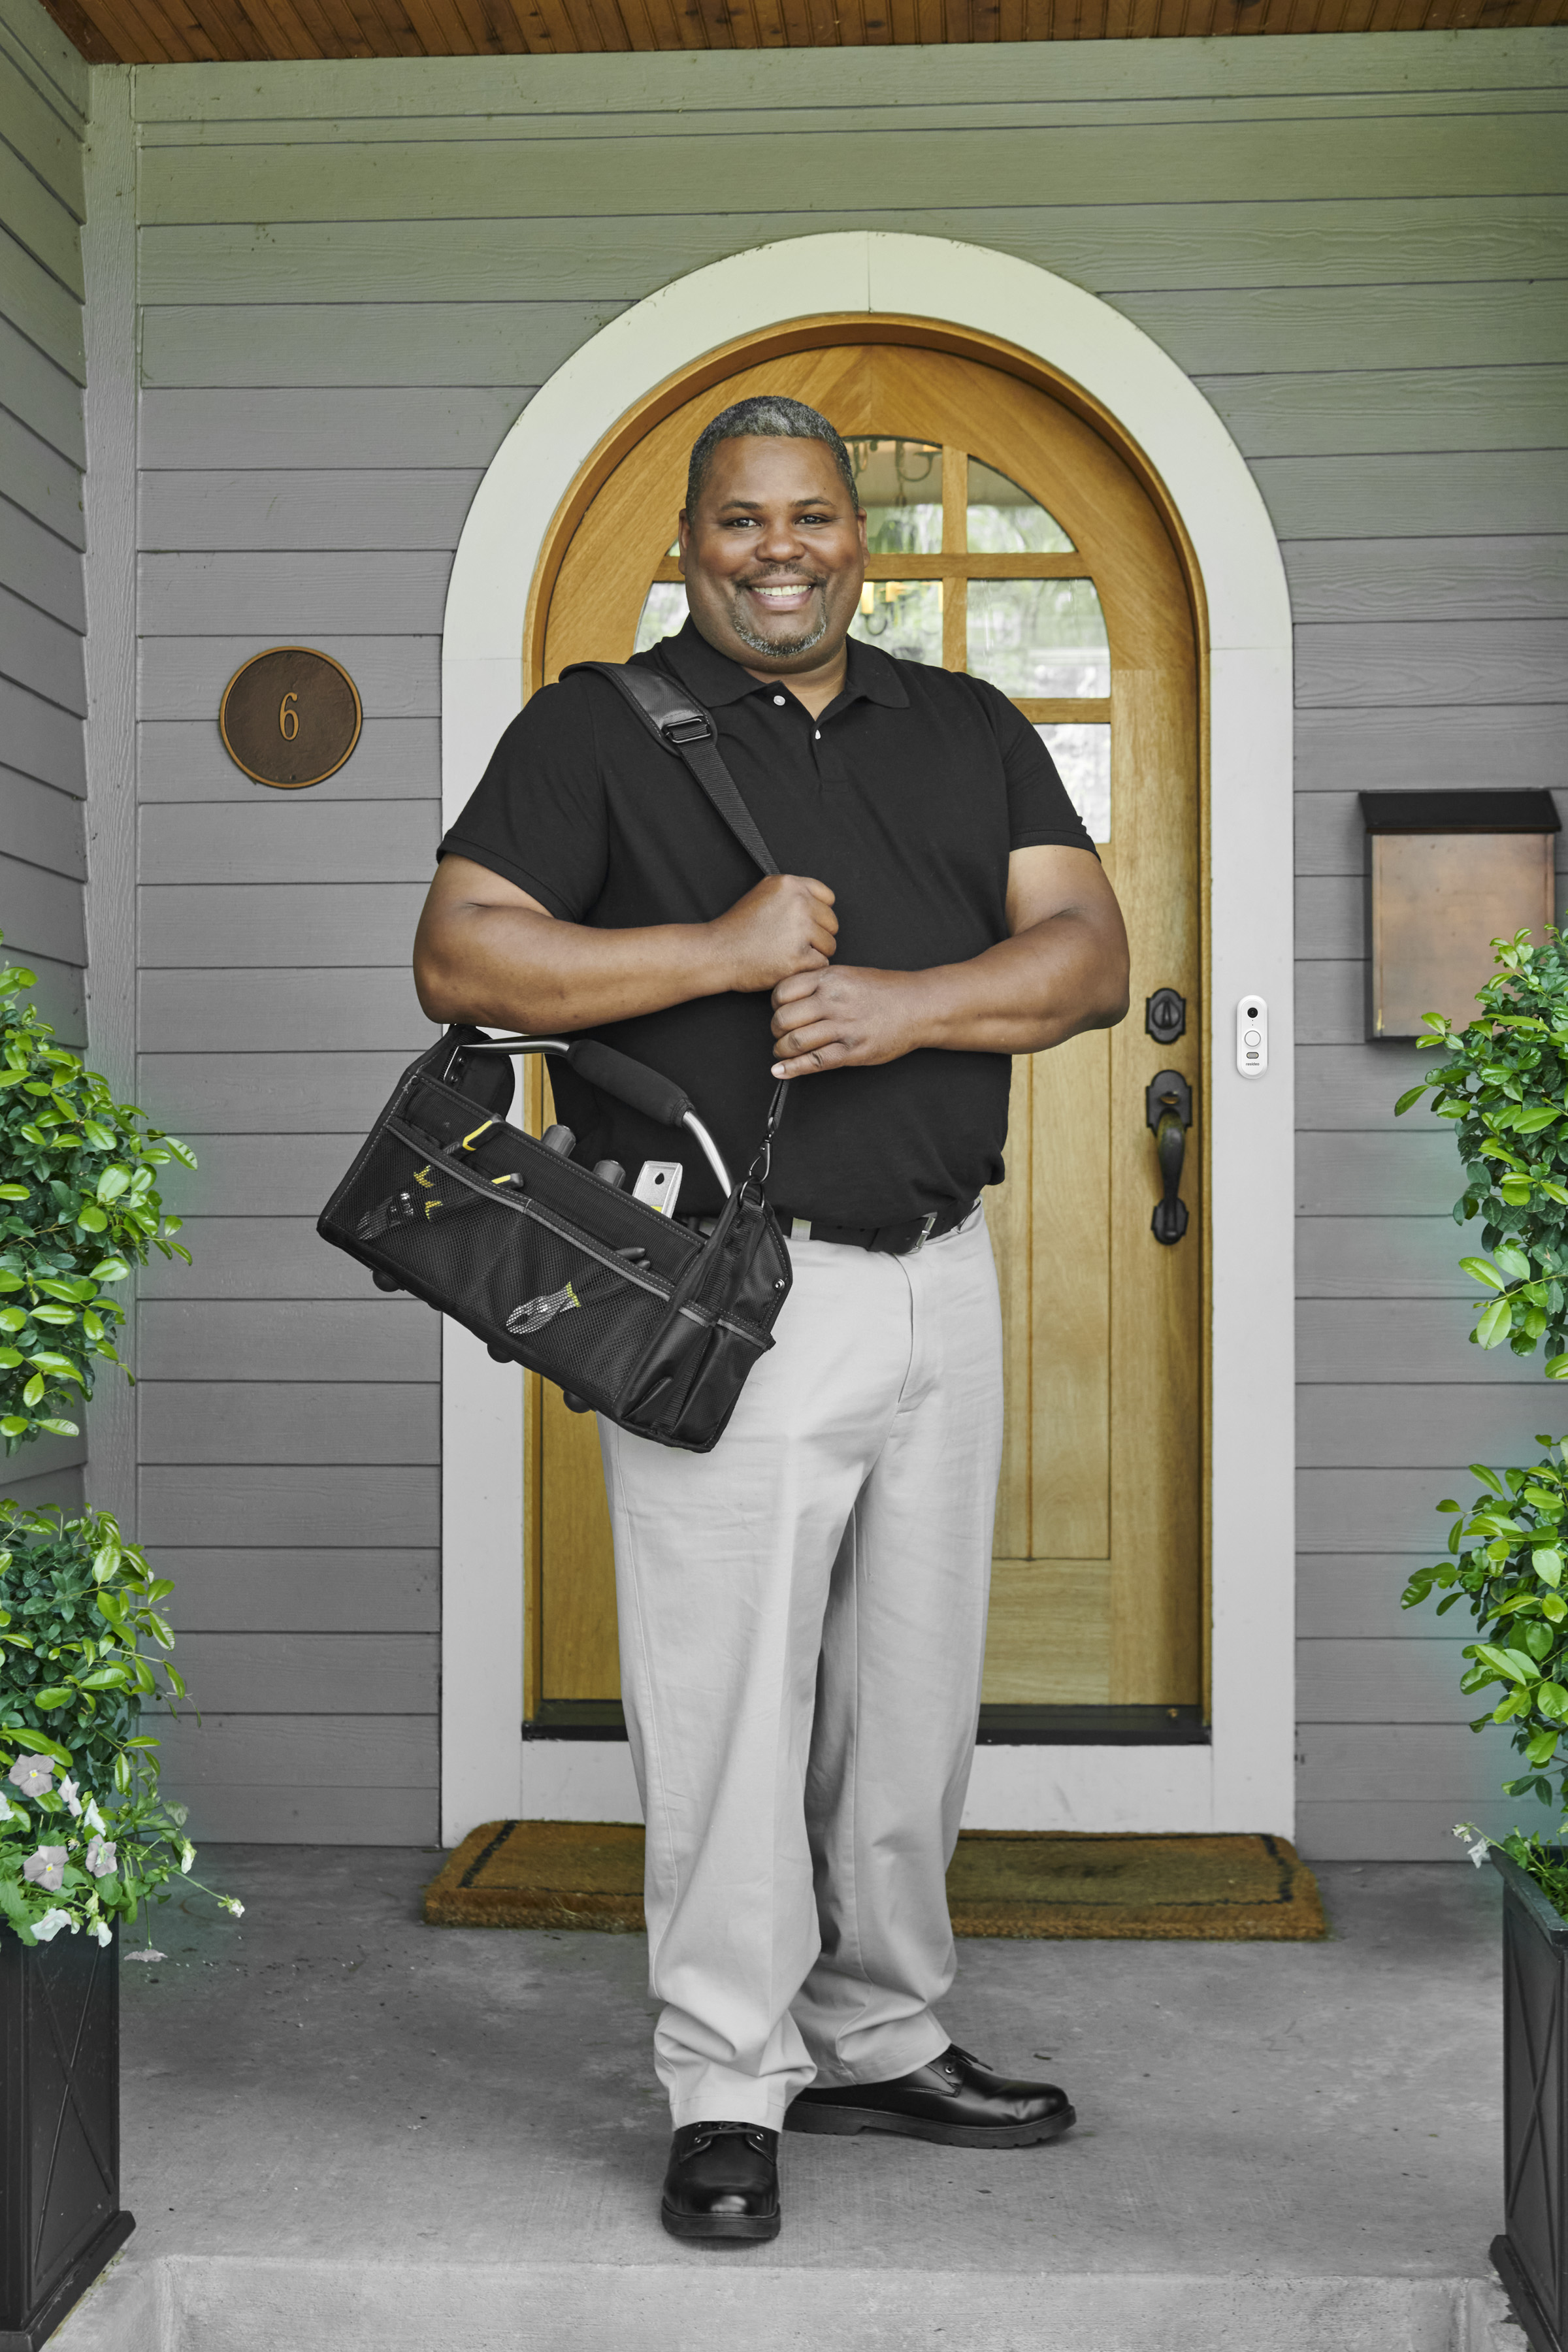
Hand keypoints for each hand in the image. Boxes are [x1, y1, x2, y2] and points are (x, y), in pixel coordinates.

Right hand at [710, 875, 836, 993]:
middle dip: (818, 935)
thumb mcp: (763, 892)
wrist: (718, 953)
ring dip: (814, 954)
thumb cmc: (738, 927)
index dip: (819, 913)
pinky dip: (807, 969)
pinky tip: (786, 965)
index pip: (828, 898)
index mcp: (790, 885)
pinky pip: (821, 965)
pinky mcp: (799, 957)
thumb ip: (792, 892)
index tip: (805, 923)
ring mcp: (800, 931)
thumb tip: (820, 901)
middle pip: (832, 923)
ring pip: (829, 945)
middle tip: (792, 942)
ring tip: (787, 953)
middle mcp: (798, 903)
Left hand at [769, 966, 925, 1077]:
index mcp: (830, 978)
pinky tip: (781, 1072)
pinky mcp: (853, 1050)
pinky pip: (814, 1062)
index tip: (779, 1012)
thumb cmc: (887, 990)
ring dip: (781, 1051)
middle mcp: (833, 1001)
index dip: (775, 1005)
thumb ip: (821, 983)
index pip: (782, 992)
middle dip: (775, 1031)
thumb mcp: (850, 974)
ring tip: (782, 1052)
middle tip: (779, 1035)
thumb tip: (792, 997)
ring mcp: (843, 1027)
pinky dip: (791, 1069)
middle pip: (784, 1019)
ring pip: (795, 1042)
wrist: (920, 1005)